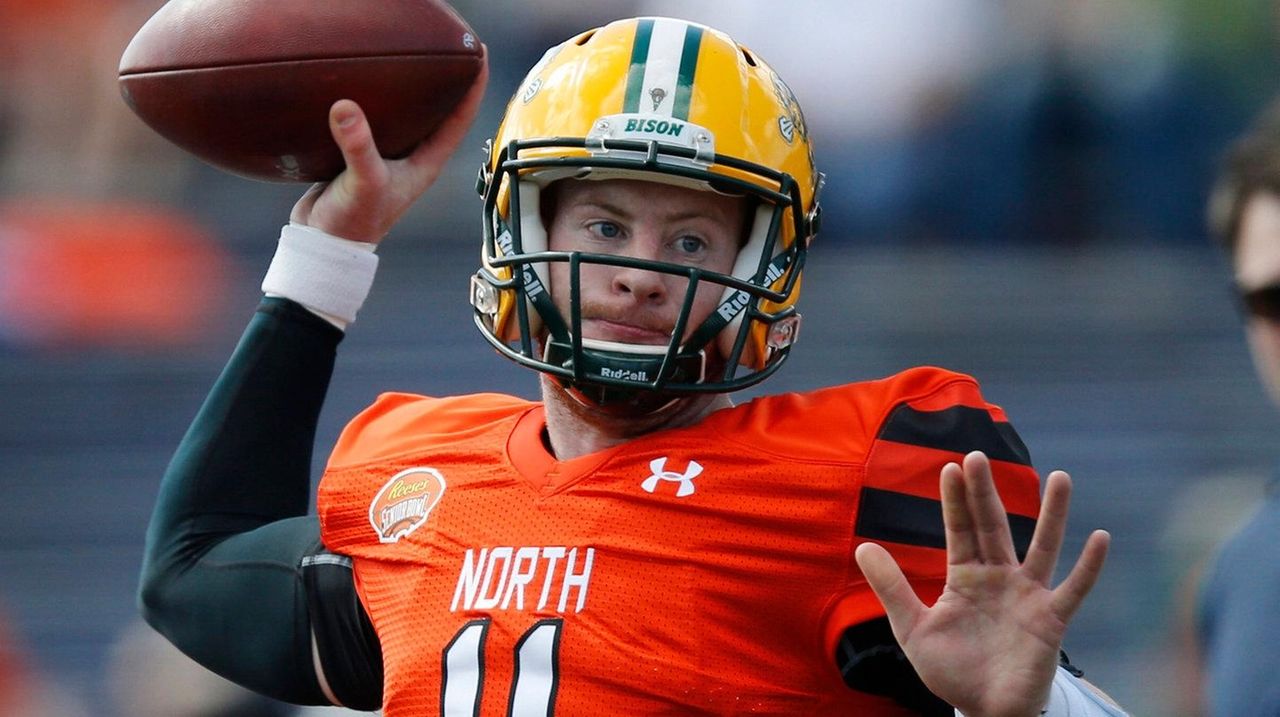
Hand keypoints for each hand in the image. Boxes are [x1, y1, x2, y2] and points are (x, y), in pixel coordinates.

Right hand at [290, 46, 488, 243]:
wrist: (323, 243)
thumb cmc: (353, 223)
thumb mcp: (362, 181)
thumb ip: (358, 146)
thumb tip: (346, 107)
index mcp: (425, 164)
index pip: (459, 120)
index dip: (473, 89)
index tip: (481, 56)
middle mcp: (412, 158)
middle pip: (438, 112)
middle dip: (446, 81)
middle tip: (451, 46)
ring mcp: (388, 156)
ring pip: (408, 115)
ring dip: (412, 89)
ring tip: (412, 55)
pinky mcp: (362, 154)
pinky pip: (375, 120)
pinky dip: (375, 100)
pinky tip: (366, 81)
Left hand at [855, 451, 1109, 716]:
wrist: (984, 710)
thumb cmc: (951, 670)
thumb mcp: (912, 629)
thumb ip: (891, 588)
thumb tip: (862, 547)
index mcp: (965, 578)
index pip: (960, 529)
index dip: (955, 500)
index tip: (950, 467)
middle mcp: (999, 578)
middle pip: (993, 526)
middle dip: (985, 493)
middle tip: (978, 455)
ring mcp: (1028, 595)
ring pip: (1043, 546)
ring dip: (1053, 514)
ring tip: (1061, 477)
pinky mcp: (1051, 620)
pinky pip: (1074, 588)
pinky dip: (1089, 566)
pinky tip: (1101, 537)